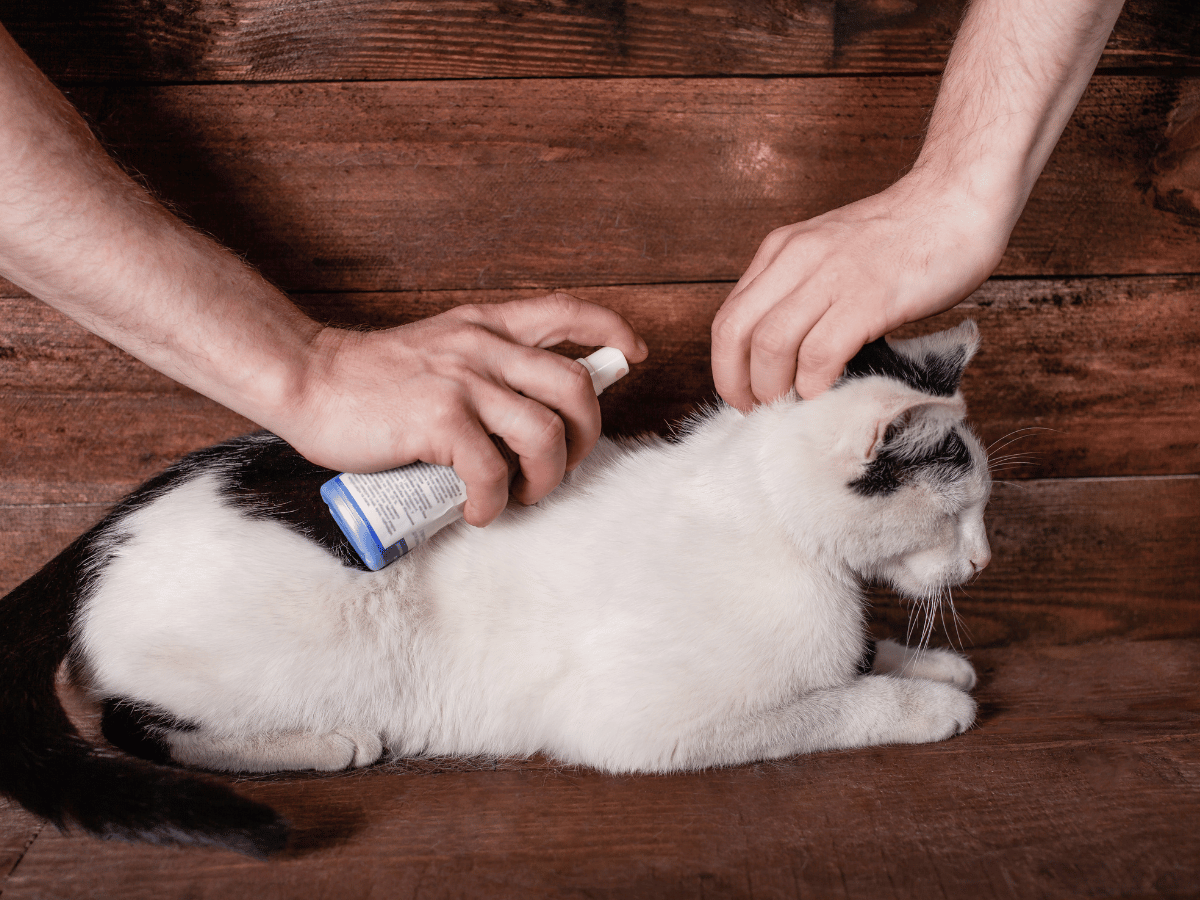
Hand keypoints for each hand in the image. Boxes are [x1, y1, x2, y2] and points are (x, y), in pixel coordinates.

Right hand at [278, 293, 646, 526]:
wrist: (306, 380)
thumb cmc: (371, 380)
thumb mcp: (440, 350)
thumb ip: (483, 366)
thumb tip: (530, 414)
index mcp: (487, 326)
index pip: (567, 311)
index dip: (611, 331)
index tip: (631, 355)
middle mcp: (484, 347)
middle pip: (576, 386)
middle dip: (586, 438)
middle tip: (559, 467)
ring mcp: (463, 382)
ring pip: (546, 433)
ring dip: (547, 478)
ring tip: (520, 495)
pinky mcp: (439, 420)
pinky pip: (493, 472)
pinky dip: (495, 503)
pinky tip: (478, 511)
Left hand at [711, 173, 1008, 408]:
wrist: (958, 200)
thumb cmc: (902, 237)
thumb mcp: (830, 254)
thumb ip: (802, 292)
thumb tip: (782, 356)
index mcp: (781, 250)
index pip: (728, 318)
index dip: (727, 367)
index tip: (744, 394)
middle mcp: (797, 259)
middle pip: (735, 333)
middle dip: (738, 383)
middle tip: (759, 410)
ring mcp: (832, 276)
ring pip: (770, 344)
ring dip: (773, 388)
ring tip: (790, 406)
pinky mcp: (869, 297)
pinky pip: (820, 352)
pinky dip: (813, 382)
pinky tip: (824, 391)